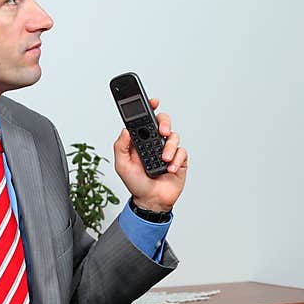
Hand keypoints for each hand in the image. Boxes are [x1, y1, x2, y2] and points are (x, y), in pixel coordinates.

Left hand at [113, 98, 187, 212]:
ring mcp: (168, 150)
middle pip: (163, 122)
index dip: (149, 108)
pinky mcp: (179, 160)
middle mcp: (155, 143)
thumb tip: (125, 129)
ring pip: (174, 137)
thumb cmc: (136, 183)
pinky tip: (169, 168)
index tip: (152, 101)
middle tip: (162, 132)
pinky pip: (182, 152)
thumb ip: (120, 146)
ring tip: (163, 159)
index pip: (145, 120)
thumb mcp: (121, 165)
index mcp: (141, 141)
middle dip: (164, 123)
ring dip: (169, 148)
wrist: (150, 201)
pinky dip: (176, 160)